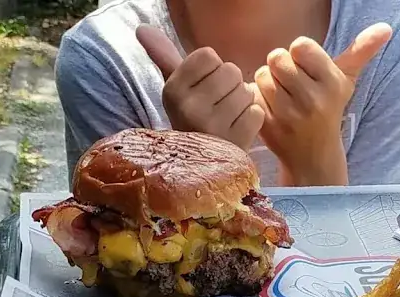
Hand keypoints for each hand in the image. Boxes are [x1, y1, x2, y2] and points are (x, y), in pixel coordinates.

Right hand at [137, 25, 263, 150]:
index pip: (208, 55)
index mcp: (174, 90)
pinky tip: (239, 129)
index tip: (206, 87)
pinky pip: (257, 112)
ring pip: (246, 91)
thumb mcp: (176, 90)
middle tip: (220, 105)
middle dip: (231, 85)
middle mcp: (190, 108)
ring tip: (229, 118)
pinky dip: (252, 119)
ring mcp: (213, 127)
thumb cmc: (192, 120)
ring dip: (243, 102)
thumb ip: (164, 57)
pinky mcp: (236, 142)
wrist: (201, 165)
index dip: (213, 69)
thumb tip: (143, 28)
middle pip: (231, 71)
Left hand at [253, 23, 391, 185]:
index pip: (300, 45)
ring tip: (285, 100)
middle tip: (294, 88)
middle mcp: (313, 101)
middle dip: (282, 69)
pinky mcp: (270, 127)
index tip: (308, 72)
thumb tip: (385, 28)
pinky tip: (274, 113)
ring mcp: (290, 116)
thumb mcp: (346, 81)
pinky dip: (259, 100)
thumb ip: (361, 51)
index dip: (300, 55)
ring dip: (269, 84)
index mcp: (332, 84)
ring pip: (263, 75)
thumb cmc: (328, 109)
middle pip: (277, 57)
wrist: (314, 158)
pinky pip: (253, 95)